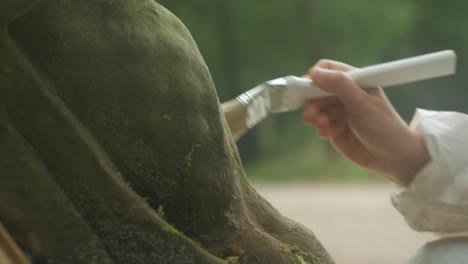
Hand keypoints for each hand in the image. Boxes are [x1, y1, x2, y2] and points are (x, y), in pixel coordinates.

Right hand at [303, 60, 429, 185]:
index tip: (307, 88)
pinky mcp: (335, 128)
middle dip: (313, 102)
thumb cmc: (383, 126)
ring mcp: (340, 112)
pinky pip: (320, 124)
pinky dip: (322, 128)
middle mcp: (346, 95)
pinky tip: (330, 134)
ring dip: (316, 116)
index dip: (316, 77)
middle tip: (310, 114)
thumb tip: (315, 72)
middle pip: (318, 90)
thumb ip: (339, 85)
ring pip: (317, 108)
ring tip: (322, 125)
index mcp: (355, 82)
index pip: (328, 70)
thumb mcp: (361, 103)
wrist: (393, 158)